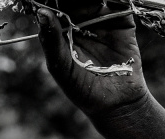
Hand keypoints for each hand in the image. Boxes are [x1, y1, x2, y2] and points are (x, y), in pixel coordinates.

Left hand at [37, 1, 147, 118]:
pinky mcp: (123, 19)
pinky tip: (108, 1)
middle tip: (70, 2)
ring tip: (92, 3)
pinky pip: (120, 3)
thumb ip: (51, 40)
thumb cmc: (82, 89)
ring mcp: (102, 17)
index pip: (53, 5)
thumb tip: (41, 12)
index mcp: (61, 28)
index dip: (50, 0)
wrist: (115, 103)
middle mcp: (80, 18)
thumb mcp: (61, 67)